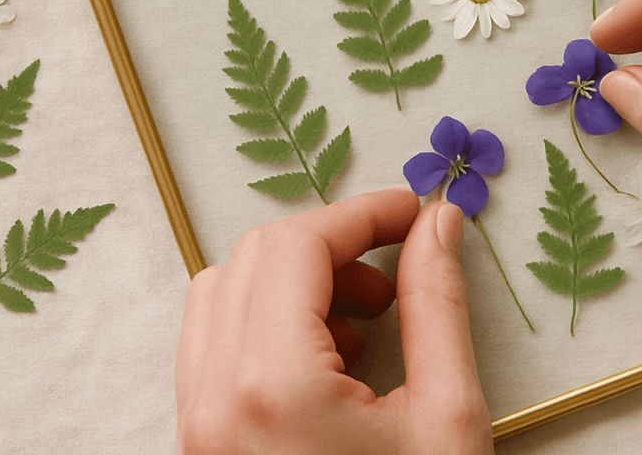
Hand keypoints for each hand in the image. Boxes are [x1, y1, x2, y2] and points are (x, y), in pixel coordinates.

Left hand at [175, 187, 492, 454]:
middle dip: (329, 247)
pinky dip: (266, 326)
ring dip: (293, 284)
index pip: (297, 245)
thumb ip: (437, 304)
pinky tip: (332, 365)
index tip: (412, 210)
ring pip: (221, 296)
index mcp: (270, 386)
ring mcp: (196, 428)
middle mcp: (212, 401)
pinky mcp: (199, 449)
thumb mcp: (445, 418)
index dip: (362, 213)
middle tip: (396, 271)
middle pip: (253, 258)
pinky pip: (212, 349)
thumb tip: (438, 225)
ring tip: (367, 325)